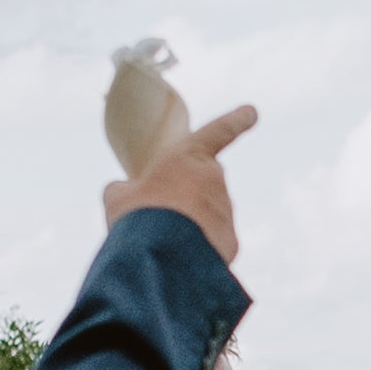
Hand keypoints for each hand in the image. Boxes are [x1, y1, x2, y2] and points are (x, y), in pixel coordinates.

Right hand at [103, 103, 256, 265]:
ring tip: (163, 237)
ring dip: (191, 222)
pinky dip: (199, 245)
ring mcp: (226, 211)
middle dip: (189, 192)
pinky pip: (214, 239)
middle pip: (205, 181)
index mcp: (189, 157)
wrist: (159, 258)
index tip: (252, 111)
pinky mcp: (233, 240)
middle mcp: (215, 180)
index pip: (218, 132)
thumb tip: (129, 195)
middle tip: (161, 211)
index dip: (235, 121)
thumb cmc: (137, 217)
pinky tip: (179, 255)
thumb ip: (127, 188)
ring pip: (209, 213)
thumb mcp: (118, 195)